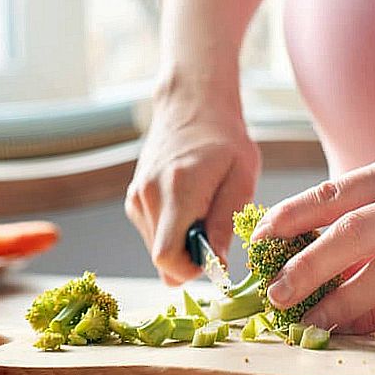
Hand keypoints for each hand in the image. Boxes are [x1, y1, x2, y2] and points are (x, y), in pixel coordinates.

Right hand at [126, 98, 259, 285]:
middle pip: (161, 258)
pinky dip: (173, 232)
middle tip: (215, 230)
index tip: (214, 257)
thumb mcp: (241, 177)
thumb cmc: (224, 139)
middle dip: (190, 258)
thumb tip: (218, 264)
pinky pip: (152, 234)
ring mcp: (136, 197)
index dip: (191, 269)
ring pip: (156, 249)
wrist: (191, 105)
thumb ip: (225, 222)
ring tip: (203, 212)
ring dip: (183, 244)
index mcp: (177, 189)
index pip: (167, 255)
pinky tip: (189, 207)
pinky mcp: (133, 199)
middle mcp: (148, 195)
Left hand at [253, 149, 374, 333]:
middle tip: (275, 292)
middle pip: (353, 231)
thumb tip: (298, 249)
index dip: (293, 215)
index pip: (336, 191)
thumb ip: (363, 211)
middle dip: (307, 264)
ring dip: (339, 301)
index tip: (260, 239)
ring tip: (308, 321)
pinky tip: (351, 329)